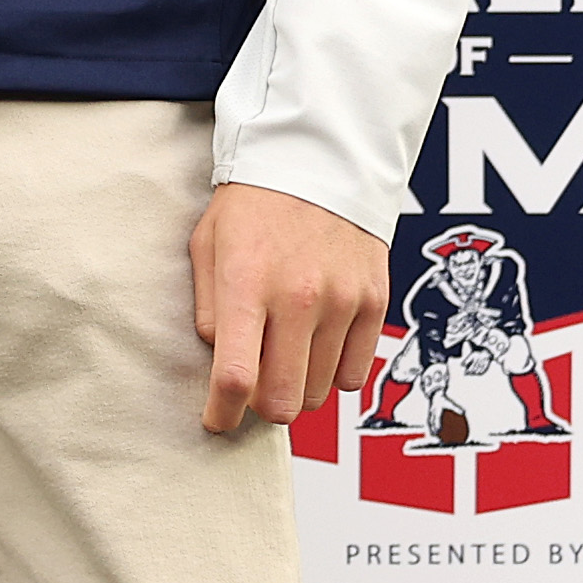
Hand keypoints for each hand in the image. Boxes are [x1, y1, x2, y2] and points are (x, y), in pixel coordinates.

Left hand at [190, 182, 388, 436]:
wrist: (317, 160)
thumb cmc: (253, 205)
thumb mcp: (207, 245)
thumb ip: (207, 308)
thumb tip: (219, 360)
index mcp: (246, 284)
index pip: (235, 376)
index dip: (222, 413)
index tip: (216, 422)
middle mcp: (298, 298)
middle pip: (282, 401)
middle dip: (261, 409)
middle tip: (252, 390)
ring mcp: (342, 302)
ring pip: (320, 393)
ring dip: (298, 387)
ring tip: (284, 354)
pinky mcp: (375, 302)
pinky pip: (355, 374)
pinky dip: (334, 372)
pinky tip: (317, 345)